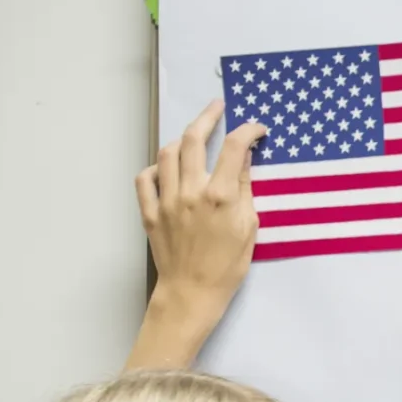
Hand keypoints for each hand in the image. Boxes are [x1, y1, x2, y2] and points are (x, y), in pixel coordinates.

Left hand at [125, 100, 265, 369]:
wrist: (192, 293)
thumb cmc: (227, 267)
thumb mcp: (249, 228)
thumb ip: (245, 190)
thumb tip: (244, 161)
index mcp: (221, 197)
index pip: (235, 148)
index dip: (248, 131)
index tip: (256, 129)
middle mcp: (191, 192)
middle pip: (195, 139)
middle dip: (208, 117)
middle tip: (217, 108)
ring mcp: (167, 200)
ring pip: (168, 153)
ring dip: (182, 139)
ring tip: (193, 138)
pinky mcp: (150, 212)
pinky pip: (145, 179)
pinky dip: (156, 168)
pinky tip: (166, 170)